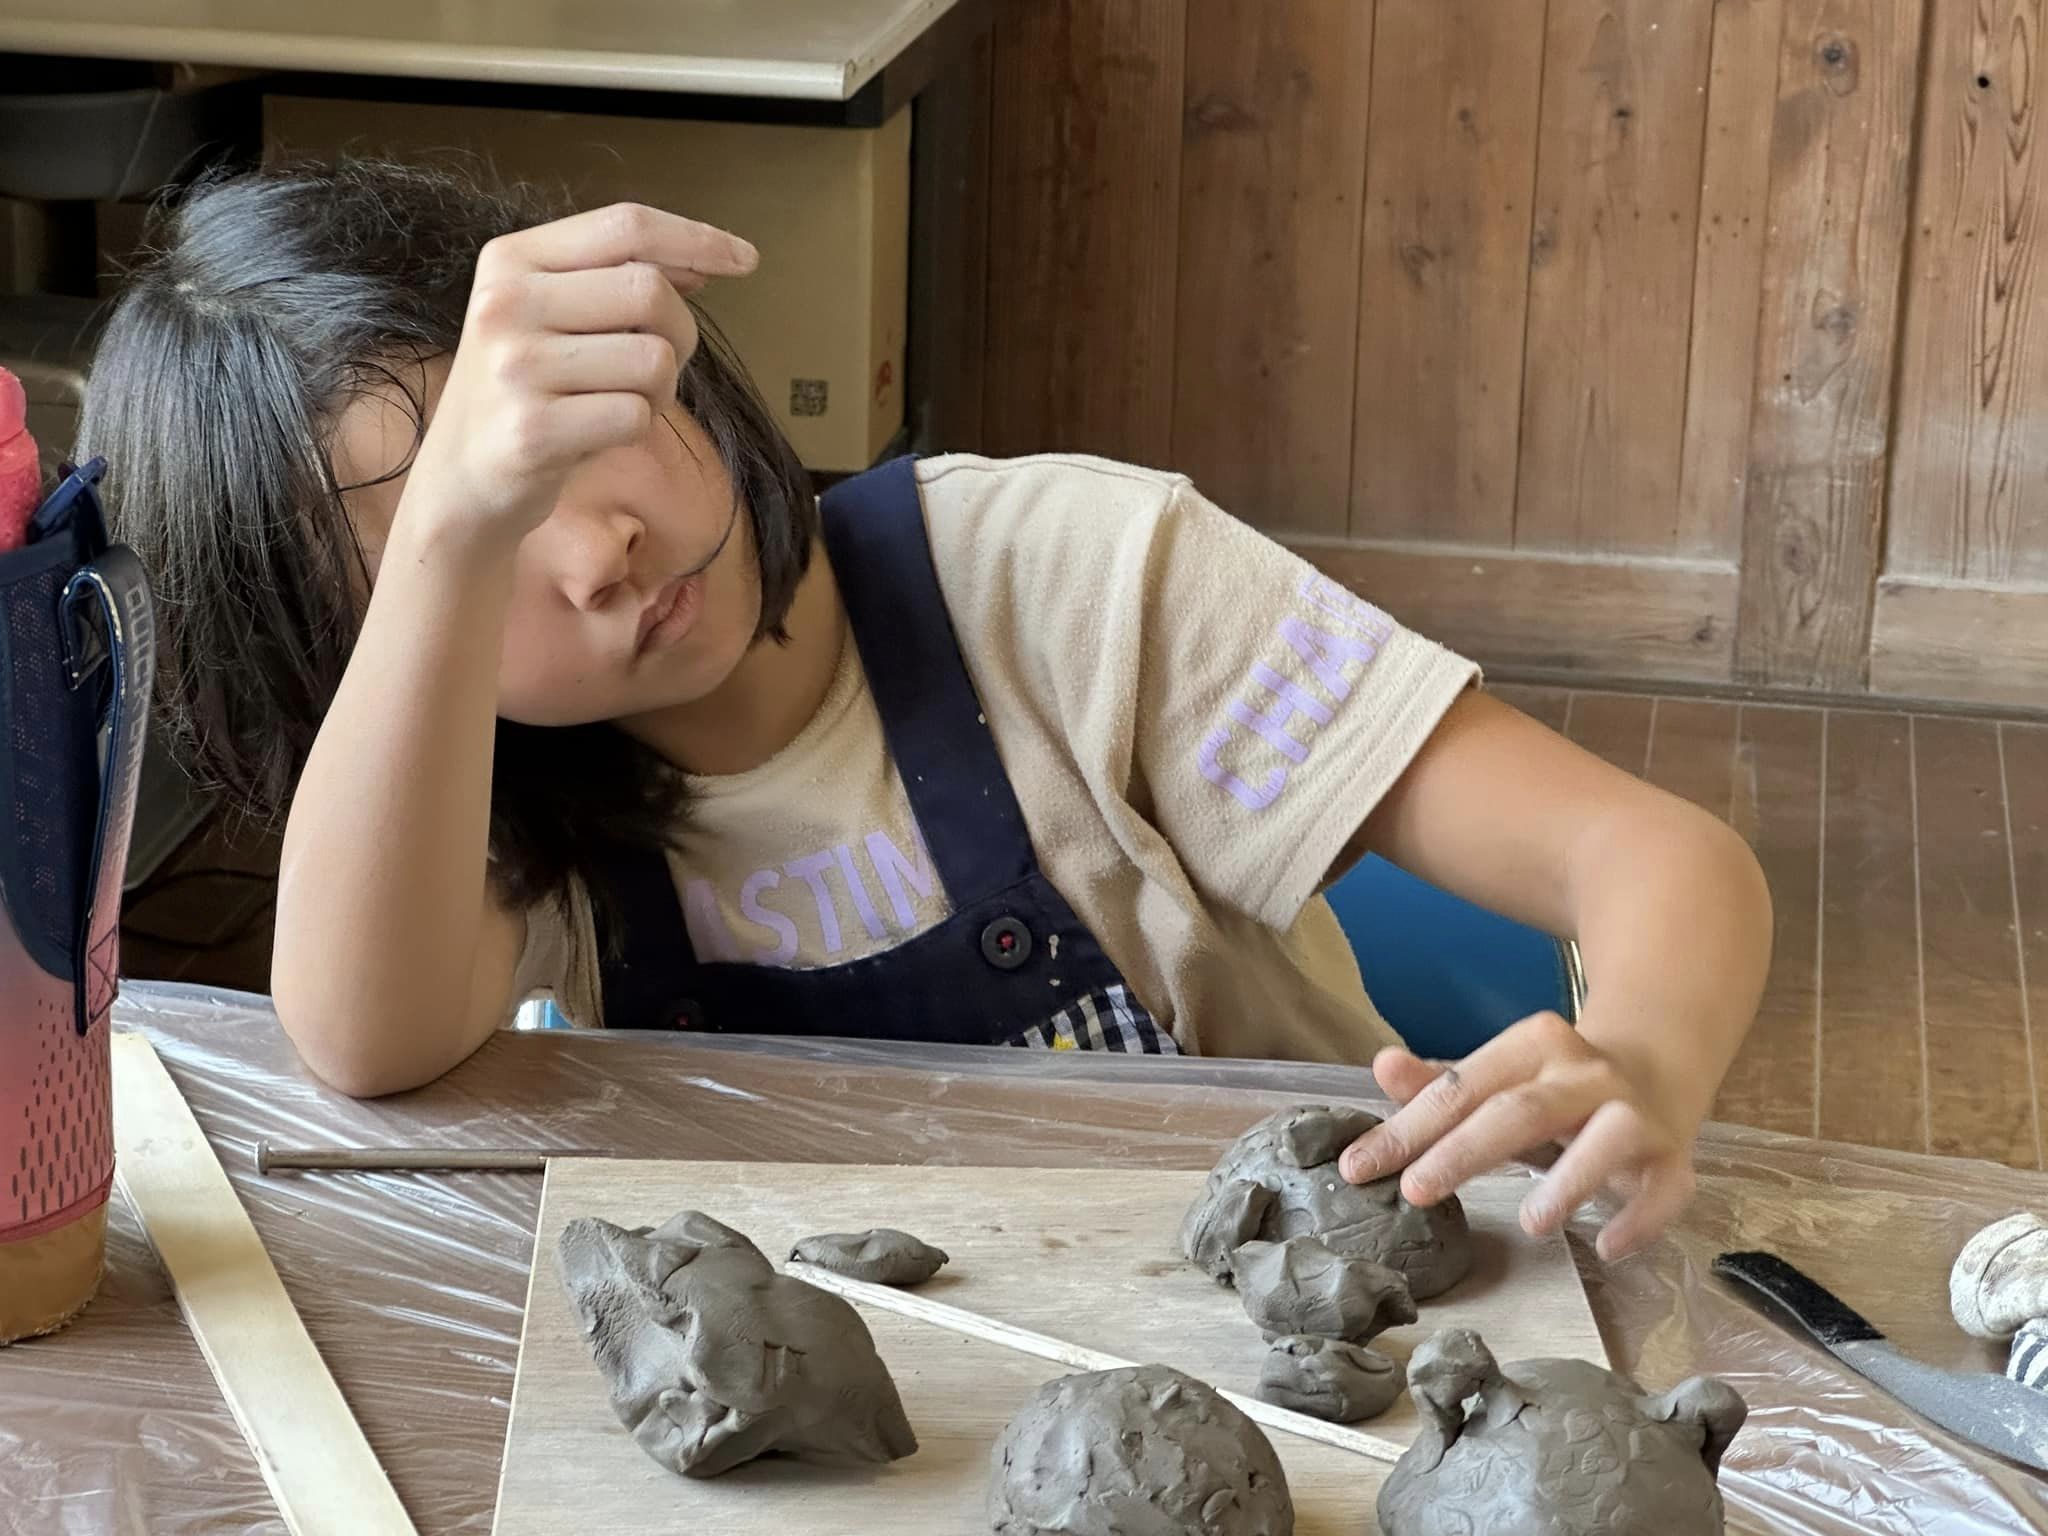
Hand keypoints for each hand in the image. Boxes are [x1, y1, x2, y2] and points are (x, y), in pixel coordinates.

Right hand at [402, 202, 756, 542]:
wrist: (462, 478)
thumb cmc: (528, 391)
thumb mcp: (553, 317)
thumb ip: (616, 280)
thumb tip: (699, 261)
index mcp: (510, 259)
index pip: (625, 226)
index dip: (696, 238)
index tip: (745, 258)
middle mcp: (506, 304)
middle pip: (650, 291)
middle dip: (679, 332)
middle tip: (654, 366)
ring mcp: (516, 368)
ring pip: (655, 359)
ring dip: (660, 390)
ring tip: (616, 403)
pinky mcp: (533, 430)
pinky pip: (637, 416)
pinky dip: (637, 428)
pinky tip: (597, 434)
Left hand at [1336, 1011, 1699, 1261]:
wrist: (1655, 1070)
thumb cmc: (1552, 1088)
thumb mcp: (1498, 1079)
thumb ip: (1440, 1082)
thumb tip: (1381, 1065)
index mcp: (1534, 1045)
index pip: (1463, 1087)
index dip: (1409, 1128)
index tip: (1359, 1167)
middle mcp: (1587, 1073)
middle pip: (1521, 1110)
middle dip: (1464, 1151)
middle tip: (1414, 1191)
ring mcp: (1636, 1112)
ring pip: (1607, 1138)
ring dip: (1571, 1179)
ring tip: (1532, 1223)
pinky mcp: (1674, 1157)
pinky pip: (1665, 1187)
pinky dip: (1640, 1217)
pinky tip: (1607, 1245)